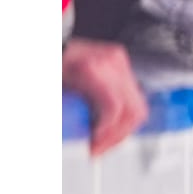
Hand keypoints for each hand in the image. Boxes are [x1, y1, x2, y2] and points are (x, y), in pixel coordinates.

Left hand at [63, 38, 148, 155]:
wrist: (56, 44)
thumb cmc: (54, 63)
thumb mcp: (56, 90)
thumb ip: (67, 114)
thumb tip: (79, 139)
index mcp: (93, 68)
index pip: (114, 108)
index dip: (106, 133)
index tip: (93, 145)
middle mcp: (113, 64)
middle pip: (133, 110)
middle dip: (117, 136)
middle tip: (99, 149)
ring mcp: (121, 63)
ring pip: (138, 107)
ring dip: (122, 130)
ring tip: (104, 141)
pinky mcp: (123, 66)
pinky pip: (134, 98)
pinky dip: (123, 117)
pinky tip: (108, 126)